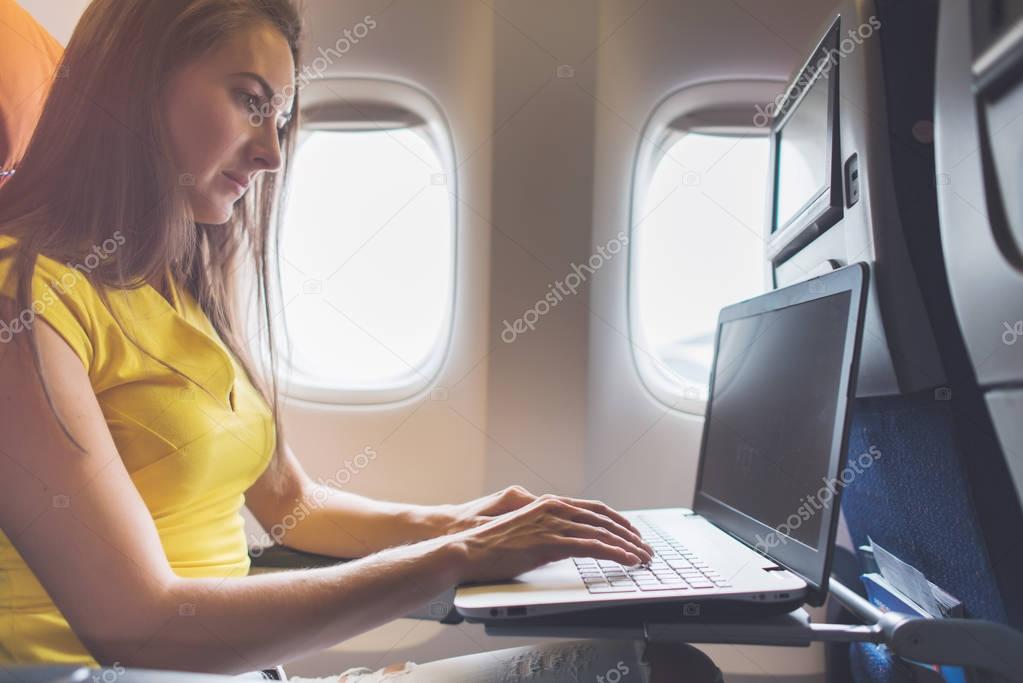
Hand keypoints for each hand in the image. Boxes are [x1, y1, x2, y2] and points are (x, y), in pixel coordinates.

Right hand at [446, 485, 646, 540]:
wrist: (468, 548)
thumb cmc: (491, 544)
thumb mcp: (524, 530)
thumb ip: (546, 530)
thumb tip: (565, 541)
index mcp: (549, 504)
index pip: (594, 509)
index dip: (618, 521)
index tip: (633, 533)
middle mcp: (554, 508)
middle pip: (604, 519)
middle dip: (630, 535)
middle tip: (646, 549)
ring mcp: (552, 524)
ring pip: (602, 532)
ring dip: (628, 546)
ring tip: (644, 558)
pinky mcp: (550, 542)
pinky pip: (591, 546)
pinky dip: (614, 553)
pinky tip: (627, 560)